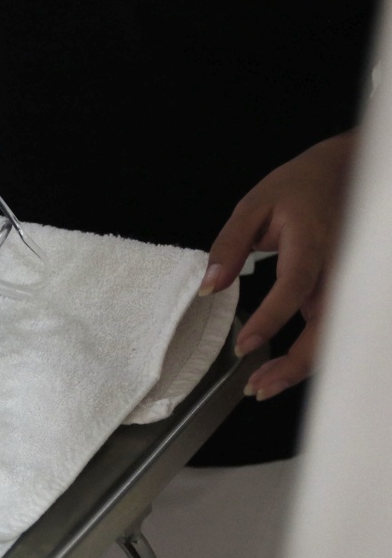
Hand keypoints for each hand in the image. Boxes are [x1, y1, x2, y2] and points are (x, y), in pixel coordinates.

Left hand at [200, 130, 355, 399]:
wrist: (348, 170)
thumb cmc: (298, 186)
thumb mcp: (254, 206)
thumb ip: (229, 246)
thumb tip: (208, 287)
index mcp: (313, 242)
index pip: (295, 286)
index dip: (271, 319)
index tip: (244, 345)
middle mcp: (340, 268)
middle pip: (327, 326)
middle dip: (294, 364)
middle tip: (255, 387)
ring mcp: (349, 282)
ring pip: (334, 335)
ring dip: (302, 367)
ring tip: (263, 386)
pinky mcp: (347, 292)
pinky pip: (333, 328)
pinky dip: (311, 353)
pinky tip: (283, 368)